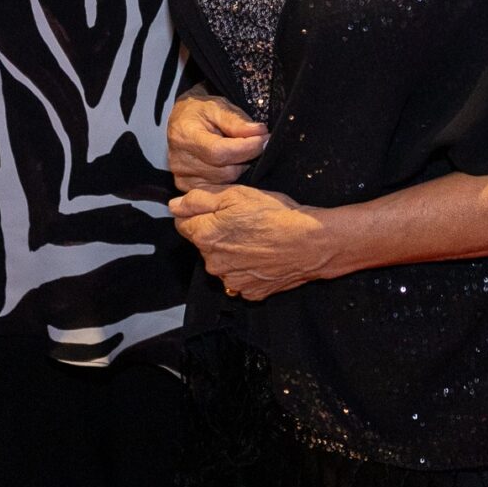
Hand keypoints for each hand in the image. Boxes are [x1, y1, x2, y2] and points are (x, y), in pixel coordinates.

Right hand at [167, 90, 266, 189]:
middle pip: (224, 171)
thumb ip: (236, 121)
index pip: (219, 151)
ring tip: (241, 153)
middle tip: (256, 144)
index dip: (246, 147)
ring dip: (239, 168)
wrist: (181, 121)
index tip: (264, 139)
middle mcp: (179, 161)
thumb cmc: (200, 112)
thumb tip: (259, 132)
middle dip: (246, 158)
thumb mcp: (217, 106)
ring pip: (224, 183)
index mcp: (185, 136)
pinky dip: (230, 180)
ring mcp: (181, 177)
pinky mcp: (186, 187)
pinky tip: (231, 165)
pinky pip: (217, 191)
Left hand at [169, 185, 338, 299]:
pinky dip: (247, 269)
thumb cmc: (277, 215)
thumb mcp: (236, 194)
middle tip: (243, 221)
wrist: (311, 243)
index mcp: (205, 236)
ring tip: (257, 239)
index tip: (219, 209)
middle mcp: (213, 263)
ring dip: (231, 252)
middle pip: (203, 244)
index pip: (183, 224)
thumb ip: (199, 199)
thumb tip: (175, 205)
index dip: (200, 213)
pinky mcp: (250, 292)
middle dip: (216, 233)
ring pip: (221, 262)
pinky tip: (263, 256)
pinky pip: (240, 278)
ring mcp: (231, 280)